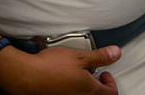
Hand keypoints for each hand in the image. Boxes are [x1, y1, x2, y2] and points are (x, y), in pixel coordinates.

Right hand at [0, 45, 119, 94]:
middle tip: (92, 72)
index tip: (104, 71)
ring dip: (84, 84)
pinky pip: (70, 93)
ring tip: (76, 71)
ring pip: (83, 94)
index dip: (111, 81)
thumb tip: (116, 53)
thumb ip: (100, 57)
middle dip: (97, 83)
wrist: (28, 76)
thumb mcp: (79, 56)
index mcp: (91, 91)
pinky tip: (62, 75)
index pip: (111, 92)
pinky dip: (71, 86)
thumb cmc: (51, 67)